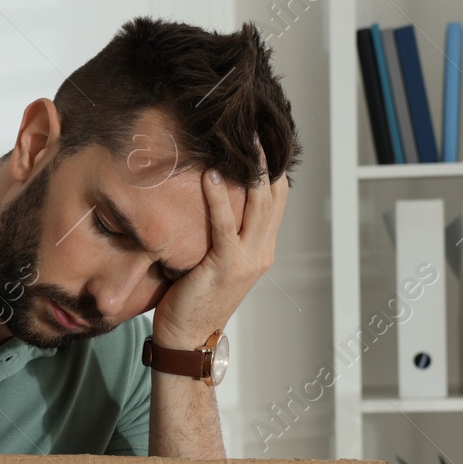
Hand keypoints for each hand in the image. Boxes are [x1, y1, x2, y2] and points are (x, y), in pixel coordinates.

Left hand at [152, 135, 289, 348]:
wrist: (186, 339)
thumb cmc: (190, 297)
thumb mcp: (211, 260)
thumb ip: (218, 233)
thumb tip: (206, 198)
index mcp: (261, 249)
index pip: (276, 199)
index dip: (272, 166)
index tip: (263, 136)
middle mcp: (261, 252)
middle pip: (274, 195)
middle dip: (268, 158)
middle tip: (257, 124)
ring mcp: (248, 260)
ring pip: (259, 205)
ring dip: (252, 169)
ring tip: (243, 138)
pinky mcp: (226, 267)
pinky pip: (226, 226)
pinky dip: (220, 199)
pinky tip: (212, 175)